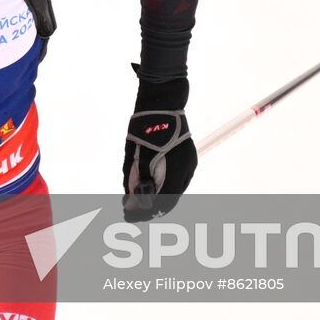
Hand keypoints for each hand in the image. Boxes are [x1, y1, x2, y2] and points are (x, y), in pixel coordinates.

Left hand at [122, 71, 196, 221]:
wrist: (162, 102)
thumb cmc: (145, 128)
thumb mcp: (135, 157)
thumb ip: (135, 183)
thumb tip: (130, 206)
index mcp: (175, 170)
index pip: (163, 202)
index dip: (146, 213)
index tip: (130, 218)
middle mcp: (187, 169)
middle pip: (171, 199)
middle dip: (151, 208)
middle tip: (131, 213)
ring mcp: (190, 162)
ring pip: (175, 190)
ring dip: (158, 198)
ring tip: (138, 202)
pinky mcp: (188, 157)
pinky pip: (177, 179)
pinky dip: (165, 186)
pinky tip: (151, 188)